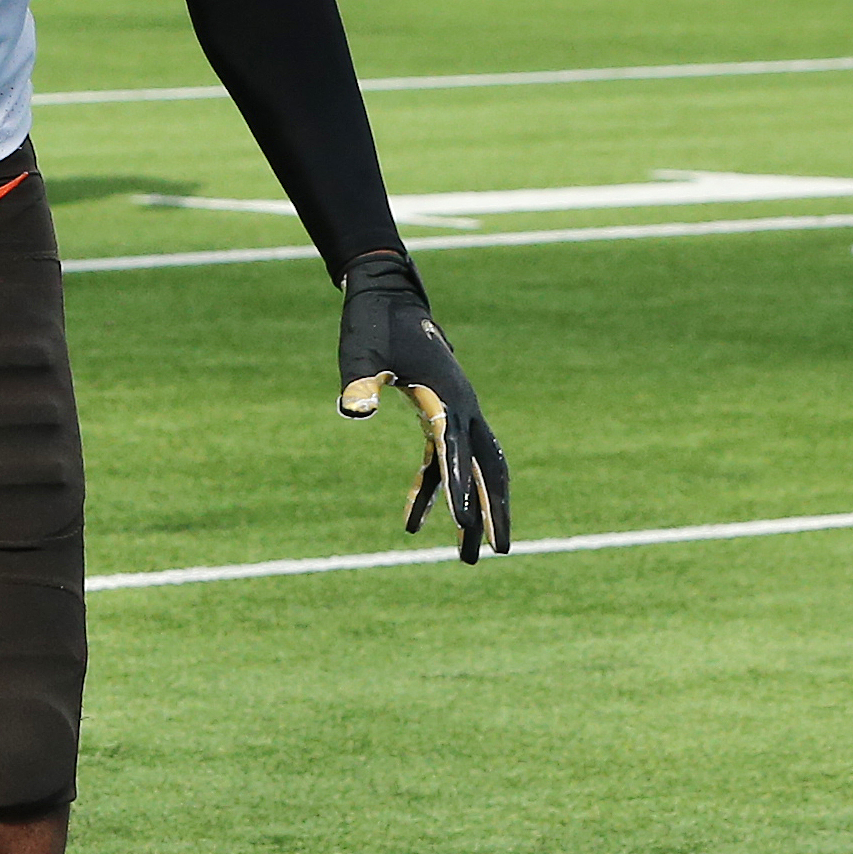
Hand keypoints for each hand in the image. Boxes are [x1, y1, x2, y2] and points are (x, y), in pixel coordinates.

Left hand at [336, 251, 507, 563]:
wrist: (387, 296)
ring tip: (466, 556)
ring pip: (477, 469)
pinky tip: (412, 522)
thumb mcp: (359, 352)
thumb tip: (353, 411)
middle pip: (489, 467)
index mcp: (444, 396)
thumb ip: (358, 380)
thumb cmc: (371, 324)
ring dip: (476, 509)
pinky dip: (436, 490)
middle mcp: (461, 408)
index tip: (465, 524)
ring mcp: (456, 412)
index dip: (461, 487)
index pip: (456, 449)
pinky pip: (445, 460)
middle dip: (495, 511)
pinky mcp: (441, 414)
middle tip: (499, 552)